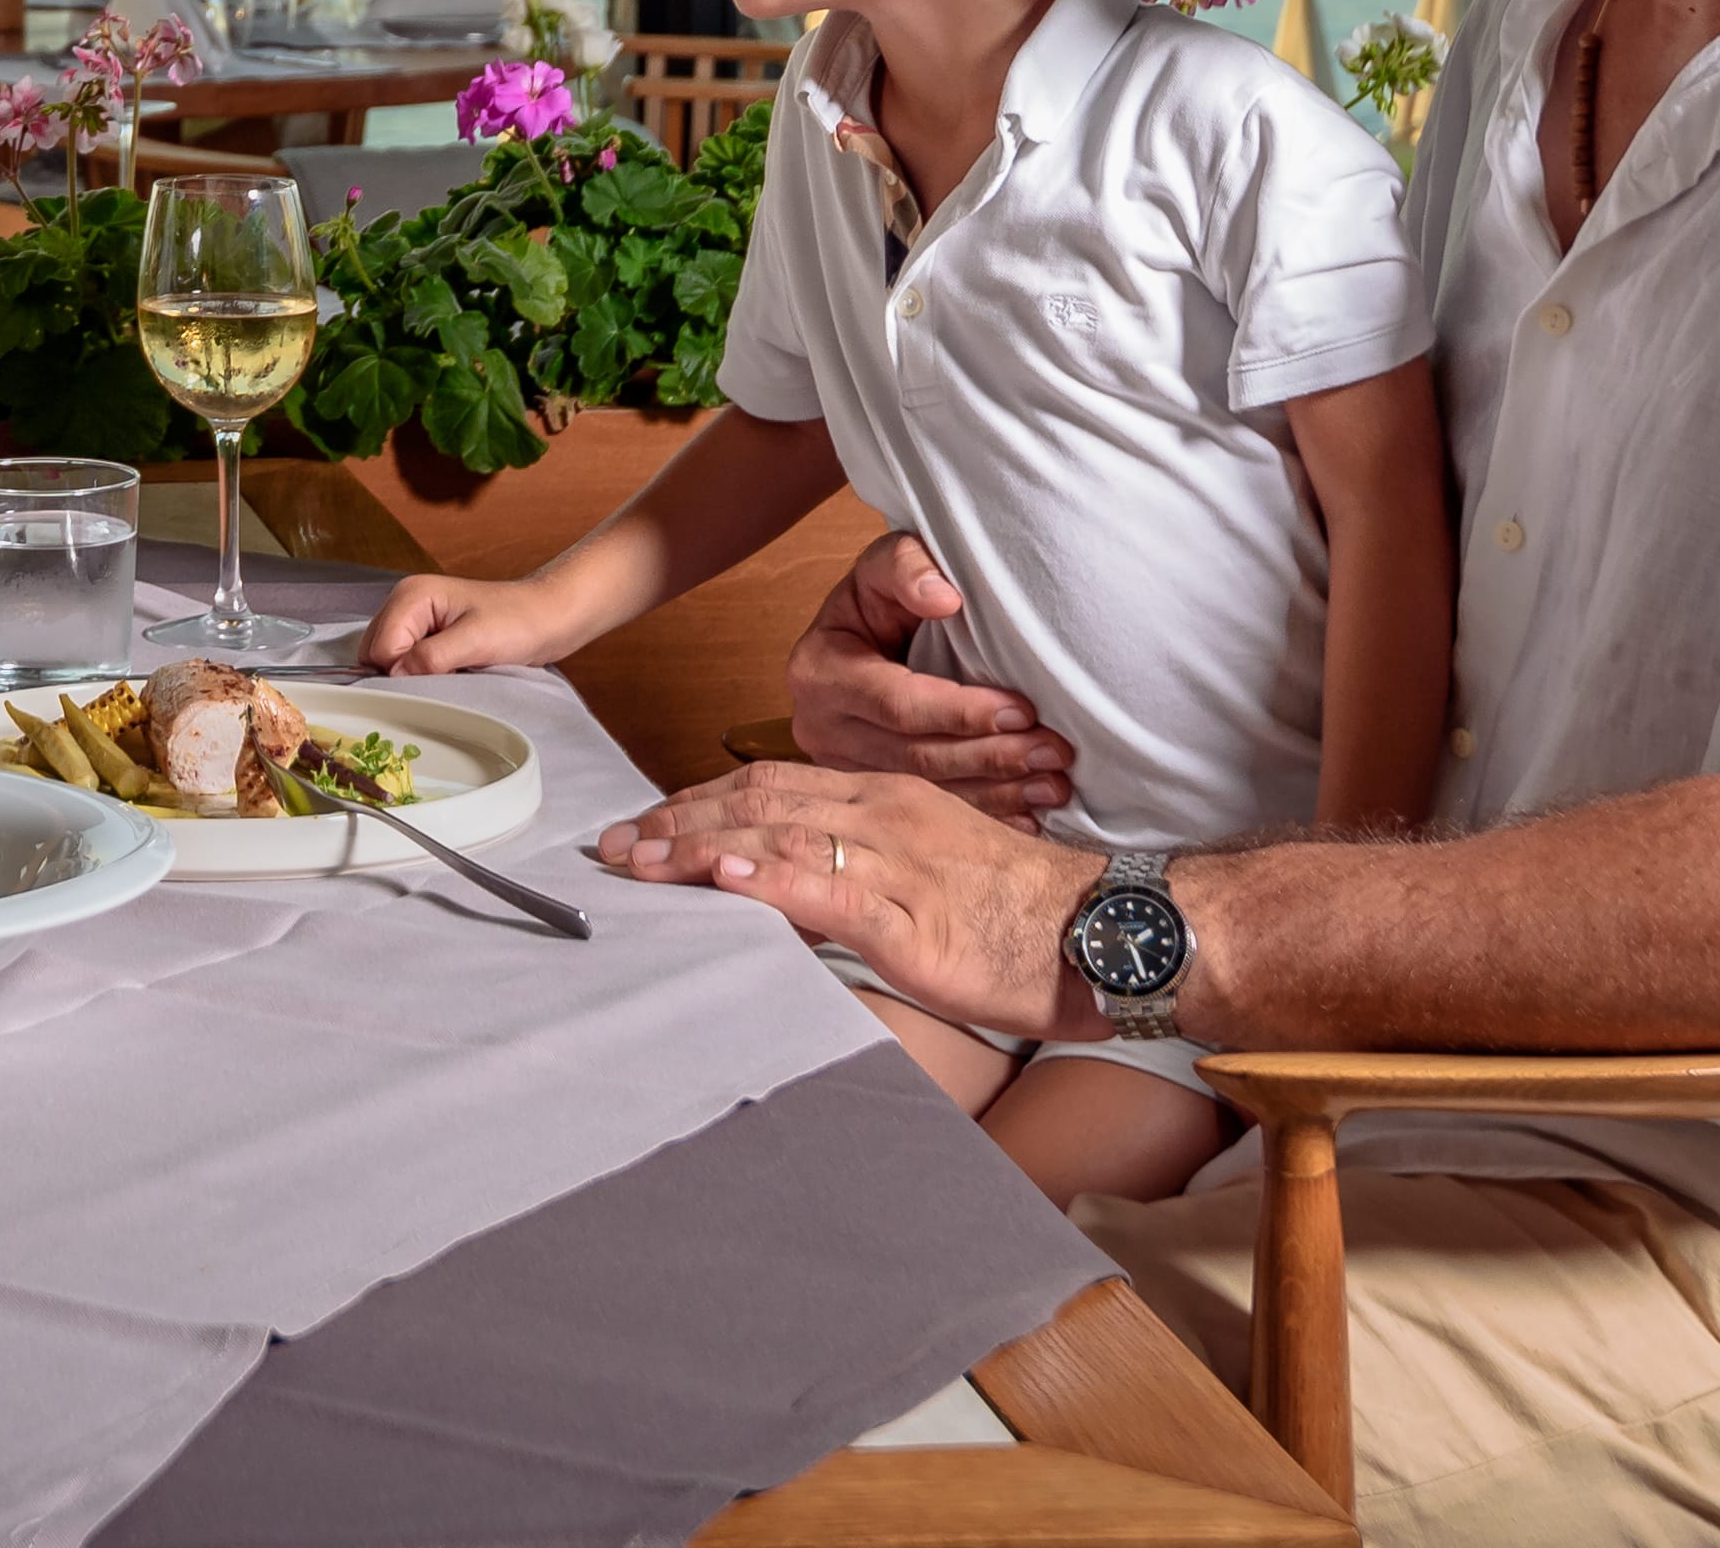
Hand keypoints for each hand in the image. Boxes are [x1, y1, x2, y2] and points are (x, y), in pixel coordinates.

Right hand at [360, 572, 586, 674]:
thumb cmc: (519, 622)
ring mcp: (414, 620)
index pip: (379, 648)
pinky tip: (451, 672)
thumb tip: (394, 676)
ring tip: (451, 672)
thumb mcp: (476, 641)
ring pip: (388, 663)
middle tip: (446, 675)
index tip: (439, 676)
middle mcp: (405, 604)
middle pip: (376, 655)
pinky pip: (406, 664)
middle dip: (404, 673)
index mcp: (411, 595)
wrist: (550, 617)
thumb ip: (431, 657)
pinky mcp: (426, 636)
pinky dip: (423, 675)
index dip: (403, 671)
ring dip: (414, 675)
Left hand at [593, 763, 1100, 1043]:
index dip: (702, 801)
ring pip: (778, 834)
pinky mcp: (912, 917)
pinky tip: (727, 879)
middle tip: (615, 843)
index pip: (774, 784)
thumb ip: (859, 871)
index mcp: (887, 800)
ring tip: (641, 858)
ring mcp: (897, 862)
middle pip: (759, 797)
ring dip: (698, 846)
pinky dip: (770, 879)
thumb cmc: (1022, 918)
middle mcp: (883, 815)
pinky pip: (830, 888)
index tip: (648, 823)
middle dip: (677, 819)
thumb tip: (786, 890)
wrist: (1103, 935)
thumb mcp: (926, 877)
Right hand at [786, 526, 1076, 818]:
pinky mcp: (870, 789)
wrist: (864, 630)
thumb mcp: (884, 564)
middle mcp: (821, 727)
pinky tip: (1028, 817)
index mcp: (820, 671)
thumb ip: (907, 566)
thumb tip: (944, 599)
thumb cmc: (880, 596)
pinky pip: (930, 810)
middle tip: (1053, 753)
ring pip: (927, 791)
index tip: (1023, 710)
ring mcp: (842, 766)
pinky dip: (983, 814)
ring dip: (996, 791)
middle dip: (991, 757)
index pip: (899, 704)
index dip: (963, 711)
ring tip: (1053, 785)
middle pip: (916, 756)